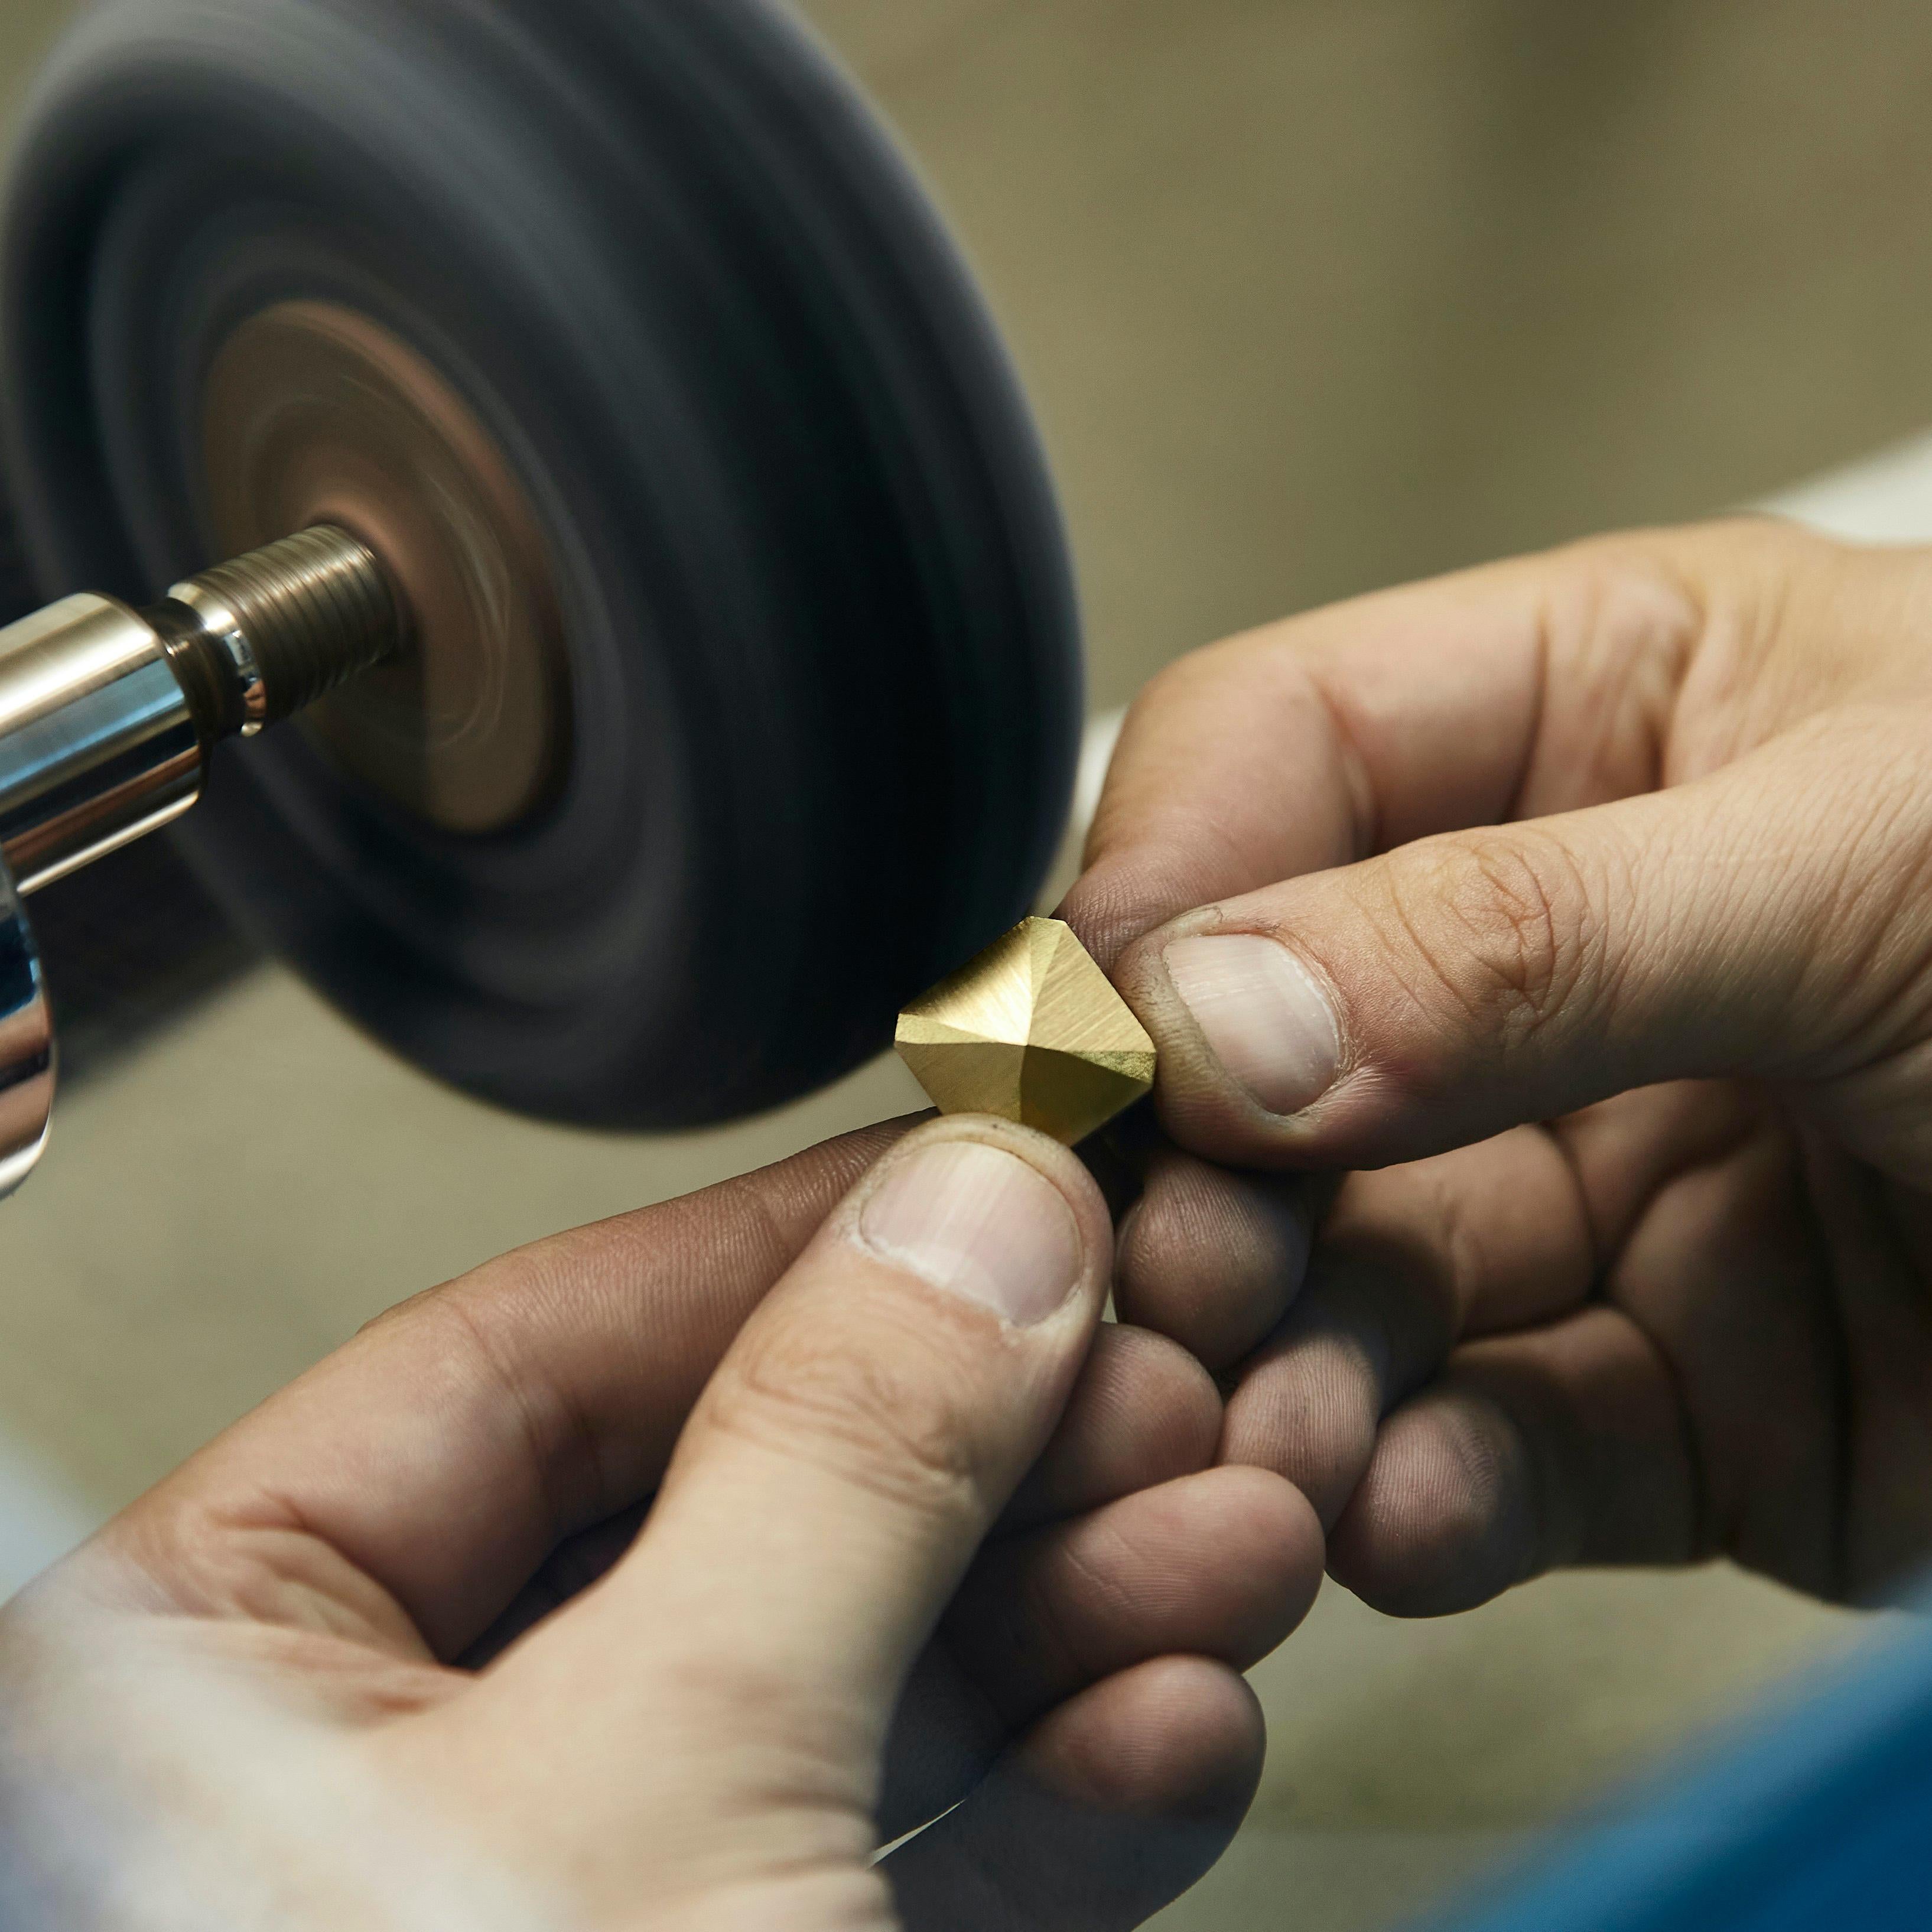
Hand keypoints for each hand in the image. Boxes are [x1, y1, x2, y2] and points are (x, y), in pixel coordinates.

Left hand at [0, 1116, 1318, 1929]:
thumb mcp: (661, 1786)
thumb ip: (830, 1462)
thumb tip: (978, 1211)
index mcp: (228, 1669)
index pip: (548, 1348)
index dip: (800, 1239)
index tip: (993, 1168)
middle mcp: (387, 1775)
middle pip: (734, 1508)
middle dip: (988, 1442)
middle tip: (1165, 1357)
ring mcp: (578, 1901)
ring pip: (843, 1677)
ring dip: (1069, 1598)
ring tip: (1244, 1515)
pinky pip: (901, 1861)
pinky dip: (1063, 1787)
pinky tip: (1188, 1706)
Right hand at [1067, 519, 1931, 1613]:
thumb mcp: (1890, 862)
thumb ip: (1527, 929)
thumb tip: (1209, 1017)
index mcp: (1597, 722)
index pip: (1269, 765)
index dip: (1159, 893)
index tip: (1102, 1047)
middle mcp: (1557, 957)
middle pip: (1262, 1052)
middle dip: (1198, 1174)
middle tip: (1179, 1279)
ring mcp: (1598, 1180)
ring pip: (1342, 1276)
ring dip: (1280, 1360)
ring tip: (1264, 1429)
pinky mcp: (1664, 1395)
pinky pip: (1477, 1447)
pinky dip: (1413, 1492)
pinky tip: (1387, 1509)